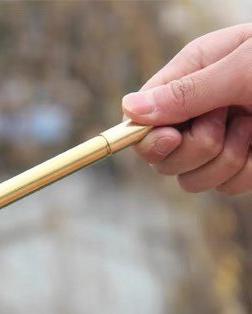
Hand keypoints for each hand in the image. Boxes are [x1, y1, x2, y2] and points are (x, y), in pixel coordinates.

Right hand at [121, 24, 251, 194]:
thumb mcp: (243, 69)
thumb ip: (187, 92)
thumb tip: (129, 109)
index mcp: (193, 75)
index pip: (143, 119)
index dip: (149, 137)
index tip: (171, 138)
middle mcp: (200, 110)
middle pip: (162, 157)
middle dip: (194, 150)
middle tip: (226, 123)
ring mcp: (221, 140)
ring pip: (191, 179)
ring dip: (225, 161)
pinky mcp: (243, 165)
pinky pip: (225, 187)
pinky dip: (247, 171)